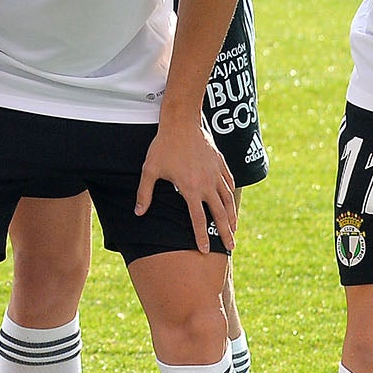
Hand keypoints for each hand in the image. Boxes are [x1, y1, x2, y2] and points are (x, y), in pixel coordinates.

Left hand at [135, 117, 237, 251]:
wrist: (182, 122)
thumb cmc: (163, 146)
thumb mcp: (150, 170)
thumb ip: (145, 193)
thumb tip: (138, 213)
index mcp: (190, 189)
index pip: (198, 219)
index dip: (201, 236)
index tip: (205, 250)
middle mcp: (207, 184)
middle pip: (219, 214)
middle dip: (225, 232)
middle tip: (231, 246)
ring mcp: (216, 174)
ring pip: (228, 200)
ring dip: (231, 216)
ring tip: (234, 229)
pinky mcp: (221, 164)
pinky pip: (230, 184)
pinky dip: (232, 196)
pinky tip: (232, 203)